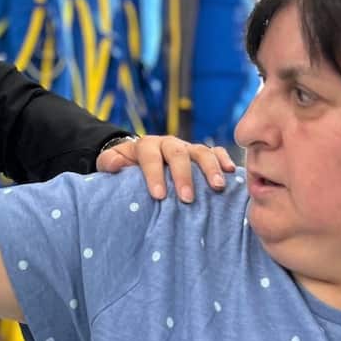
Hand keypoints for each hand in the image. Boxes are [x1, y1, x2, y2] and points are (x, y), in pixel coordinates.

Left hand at [95, 135, 236, 200]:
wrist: (139, 157)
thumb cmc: (127, 167)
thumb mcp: (112, 162)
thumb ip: (110, 163)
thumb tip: (114, 165)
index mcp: (146, 145)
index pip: (150, 156)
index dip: (154, 174)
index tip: (158, 195)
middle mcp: (168, 143)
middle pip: (178, 153)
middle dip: (183, 175)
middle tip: (187, 198)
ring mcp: (187, 147)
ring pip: (201, 151)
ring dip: (210, 168)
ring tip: (217, 187)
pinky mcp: (200, 154)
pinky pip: (215, 151)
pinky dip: (224, 160)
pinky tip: (231, 173)